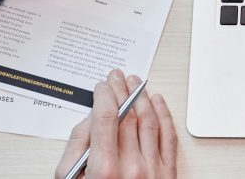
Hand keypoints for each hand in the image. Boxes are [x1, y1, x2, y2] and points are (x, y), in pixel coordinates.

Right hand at [55, 70, 176, 178]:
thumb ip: (76, 150)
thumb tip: (89, 121)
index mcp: (104, 170)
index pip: (105, 118)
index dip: (104, 96)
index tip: (101, 86)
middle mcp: (131, 168)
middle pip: (127, 115)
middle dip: (121, 90)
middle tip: (117, 76)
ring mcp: (152, 170)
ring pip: (149, 120)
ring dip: (141, 96)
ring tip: (136, 82)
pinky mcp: (168, 174)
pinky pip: (168, 136)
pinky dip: (164, 115)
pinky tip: (158, 102)